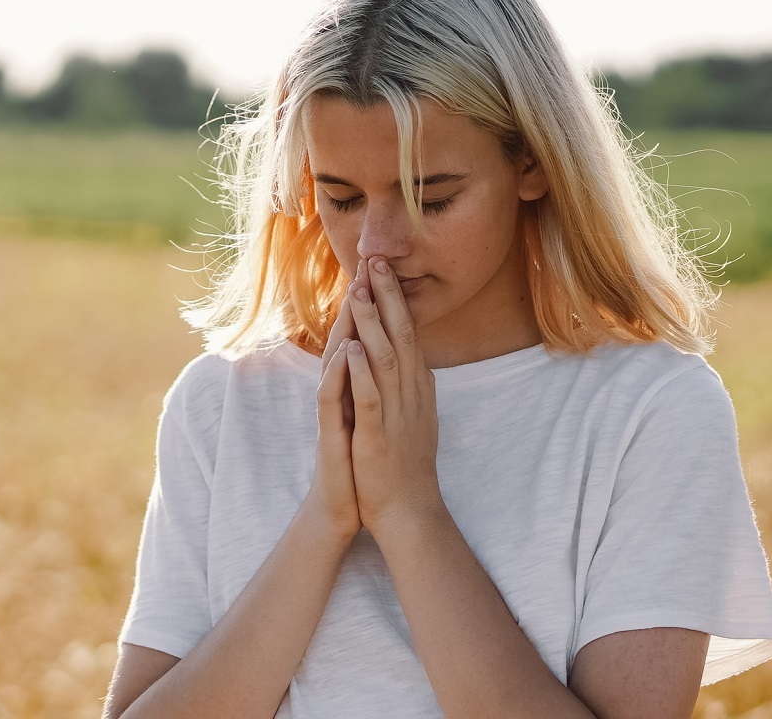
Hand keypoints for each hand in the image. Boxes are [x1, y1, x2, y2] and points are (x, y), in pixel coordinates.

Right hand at [306, 287, 362, 541]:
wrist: (345, 508)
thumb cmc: (361, 466)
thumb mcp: (374, 420)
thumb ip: (376, 389)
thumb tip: (391, 362)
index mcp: (355, 389)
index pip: (363, 340)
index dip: (373, 308)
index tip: (384, 274)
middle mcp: (340, 394)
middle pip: (347, 340)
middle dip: (358, 304)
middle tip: (366, 267)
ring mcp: (333, 412)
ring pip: (336, 361)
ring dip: (346, 327)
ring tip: (356, 295)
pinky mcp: (329, 433)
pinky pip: (332, 398)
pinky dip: (340, 374)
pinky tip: (346, 352)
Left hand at [342, 255, 444, 533]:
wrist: (409, 511)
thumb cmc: (405, 464)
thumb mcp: (413, 416)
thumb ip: (412, 387)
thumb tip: (416, 361)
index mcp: (418, 388)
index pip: (408, 335)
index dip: (396, 300)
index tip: (383, 268)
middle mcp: (412, 395)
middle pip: (402, 336)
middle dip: (388, 298)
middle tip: (376, 261)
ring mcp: (397, 414)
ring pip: (387, 359)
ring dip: (374, 324)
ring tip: (362, 292)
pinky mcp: (378, 435)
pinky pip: (371, 397)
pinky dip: (362, 371)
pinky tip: (353, 348)